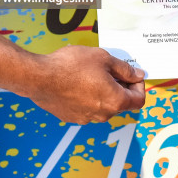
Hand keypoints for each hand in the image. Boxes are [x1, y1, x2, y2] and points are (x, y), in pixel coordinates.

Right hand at [28, 45, 146, 122]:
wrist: (39, 78)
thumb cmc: (71, 66)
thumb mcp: (103, 59)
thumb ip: (124, 69)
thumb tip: (137, 75)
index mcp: (115, 101)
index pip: (138, 100)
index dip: (138, 86)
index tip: (131, 75)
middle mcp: (103, 114)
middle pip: (120, 103)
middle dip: (119, 87)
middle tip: (108, 69)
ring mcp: (86, 118)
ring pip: (102, 106)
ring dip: (102, 92)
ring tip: (89, 74)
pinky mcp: (72, 118)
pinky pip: (86, 108)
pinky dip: (87, 97)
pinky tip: (76, 83)